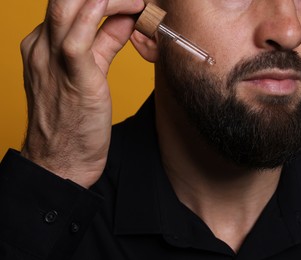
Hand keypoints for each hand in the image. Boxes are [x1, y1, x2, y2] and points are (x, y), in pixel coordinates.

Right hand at [20, 0, 144, 187]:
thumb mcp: (91, 72)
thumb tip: (125, 20)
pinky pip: (78, 38)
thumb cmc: (76, 120)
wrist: (62, 161)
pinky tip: (127, 7)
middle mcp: (42, 47)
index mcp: (44, 45)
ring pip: (67, 7)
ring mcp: (51, 61)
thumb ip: (105, 43)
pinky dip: (98, 16)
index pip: (71, 6)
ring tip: (137, 2)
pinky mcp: (70, 78)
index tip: (131, 2)